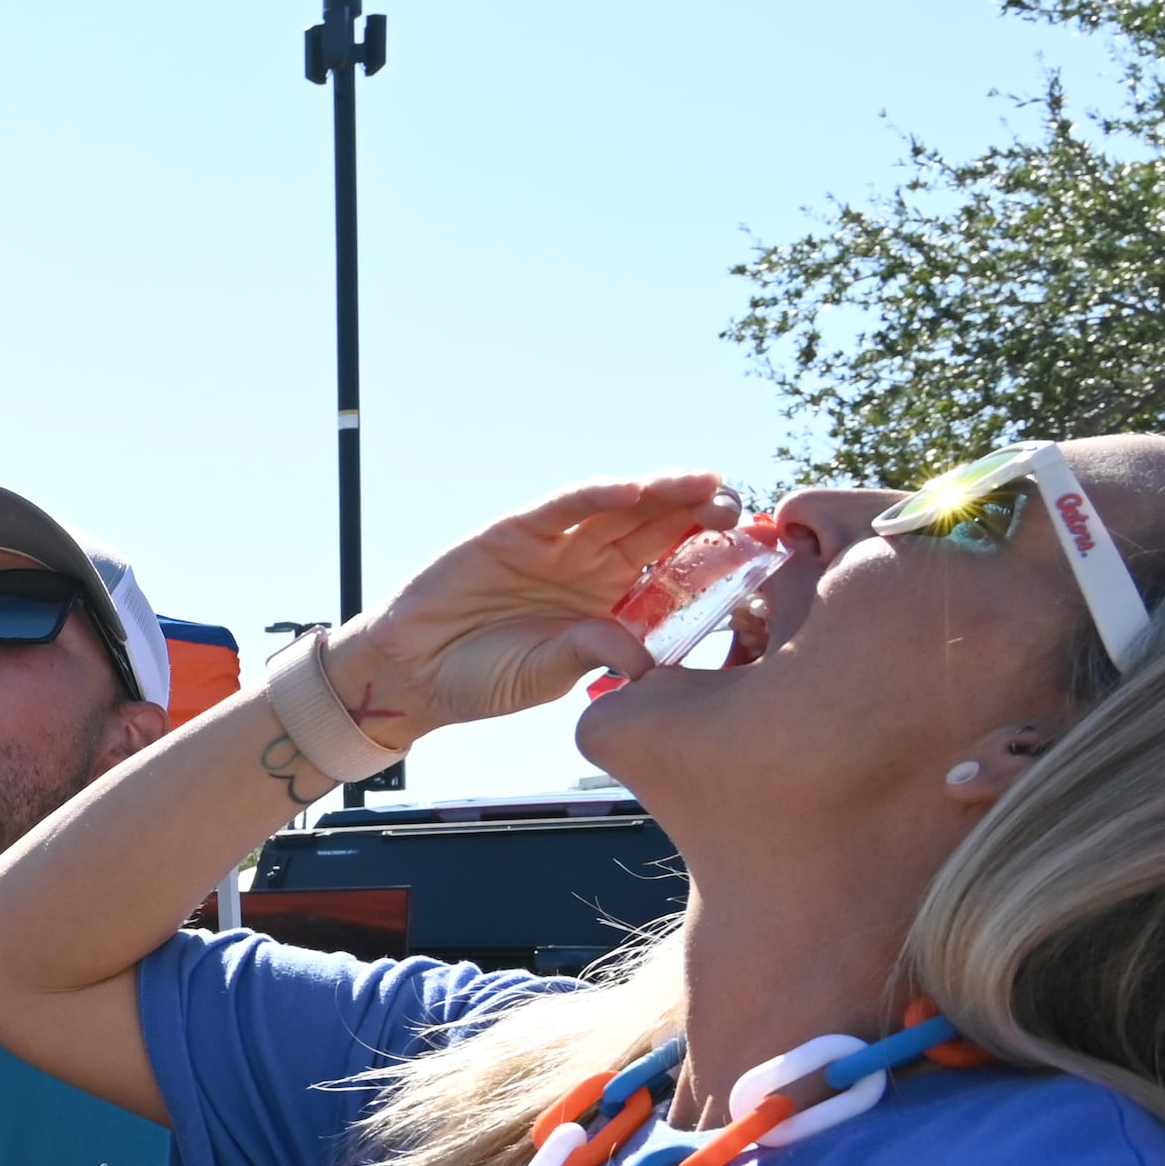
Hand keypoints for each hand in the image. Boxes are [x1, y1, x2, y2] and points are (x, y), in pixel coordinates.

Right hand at [329, 472, 734, 746]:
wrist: (414, 672)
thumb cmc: (484, 681)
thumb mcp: (549, 674)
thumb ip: (592, 652)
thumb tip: (644, 661)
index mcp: (612, 606)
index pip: (672, 571)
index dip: (710, 556)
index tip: (750, 552)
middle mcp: (592, 569)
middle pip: (657, 530)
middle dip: (697, 514)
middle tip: (734, 507)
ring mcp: (557, 547)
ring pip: (621, 510)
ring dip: (661, 494)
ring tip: (702, 484)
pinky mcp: (516, 531)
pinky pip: (563, 506)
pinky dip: (596, 495)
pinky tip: (631, 489)